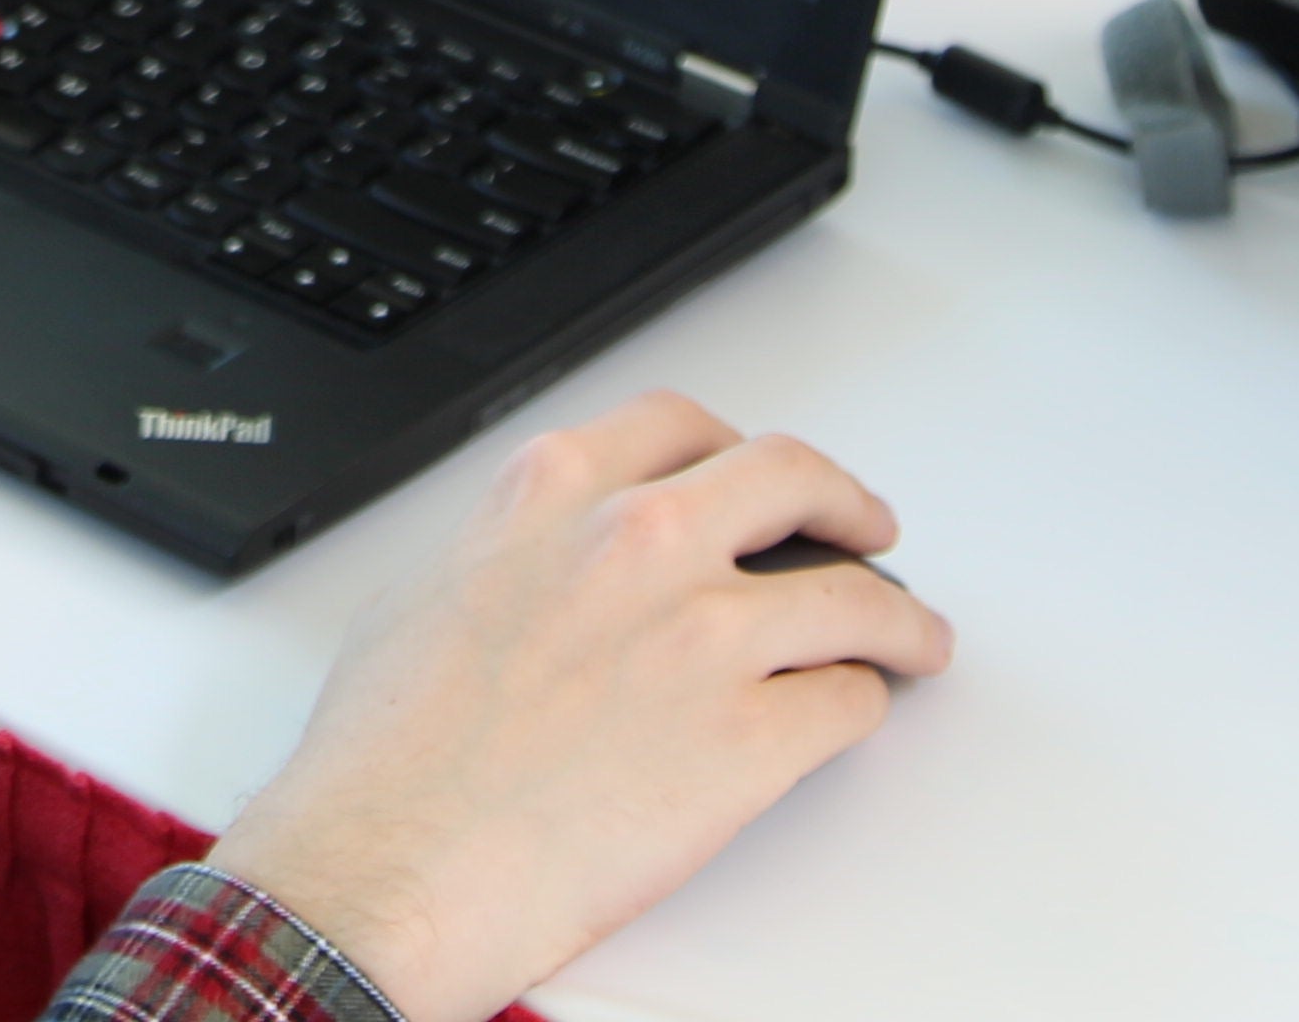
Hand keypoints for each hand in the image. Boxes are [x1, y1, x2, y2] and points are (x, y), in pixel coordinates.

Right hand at [208, 396, 950, 1020]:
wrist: (385, 871)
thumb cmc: (384, 761)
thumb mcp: (426, 594)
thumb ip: (509, 554)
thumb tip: (543, 569)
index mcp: (554, 494)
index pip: (684, 427)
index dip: (741, 452)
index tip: (764, 478)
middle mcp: (640, 542)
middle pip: (793, 478)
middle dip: (847, 503)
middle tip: (869, 530)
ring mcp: (703, 638)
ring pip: (855, 596)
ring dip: (898, 617)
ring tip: (914, 637)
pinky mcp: (748, 742)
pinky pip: (848, 704)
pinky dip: (862, 707)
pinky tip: (853, 716)